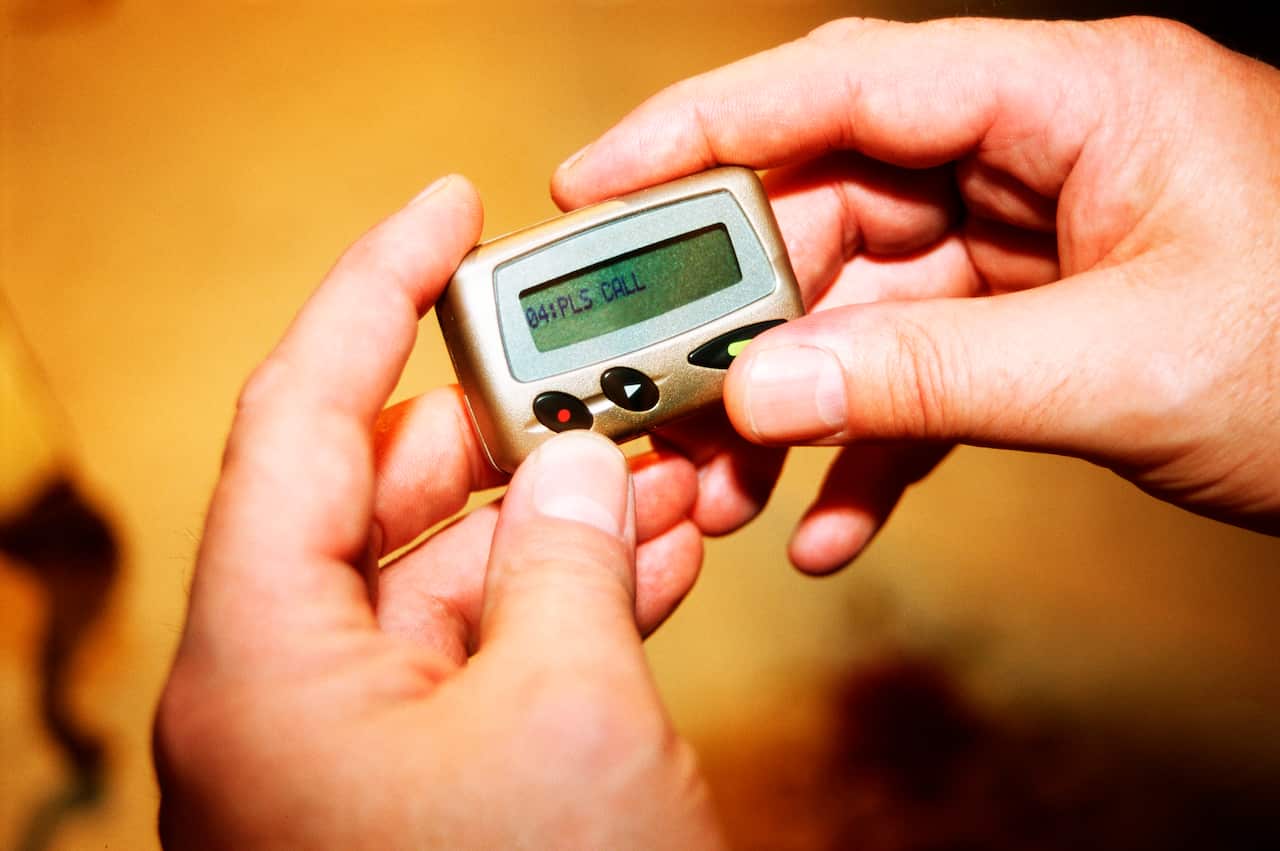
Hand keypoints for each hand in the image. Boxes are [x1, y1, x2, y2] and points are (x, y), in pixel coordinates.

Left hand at [154, 177, 723, 848]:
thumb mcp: (564, 711)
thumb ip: (572, 557)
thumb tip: (587, 465)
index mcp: (266, 657)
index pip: (304, 414)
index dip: (374, 290)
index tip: (447, 208)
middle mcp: (295, 689)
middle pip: (384, 489)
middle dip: (501, 418)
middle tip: (588, 360)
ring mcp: (369, 741)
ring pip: (460, 572)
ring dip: (562, 509)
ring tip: (658, 455)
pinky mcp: (443, 783)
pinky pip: (500, 648)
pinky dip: (576, 593)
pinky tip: (657, 551)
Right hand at [552, 16, 1279, 570]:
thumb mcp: (1125, 365)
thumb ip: (931, 377)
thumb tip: (765, 392)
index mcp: (1074, 99)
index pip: (849, 83)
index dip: (706, 124)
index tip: (595, 180)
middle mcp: (1038, 157)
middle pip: (835, 206)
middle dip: (742, 313)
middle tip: (659, 390)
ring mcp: (1031, 244)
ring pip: (864, 306)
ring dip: (794, 403)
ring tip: (729, 488)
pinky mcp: (1035, 326)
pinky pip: (921, 376)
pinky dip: (872, 448)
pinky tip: (830, 523)